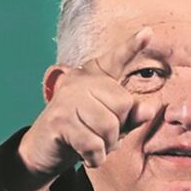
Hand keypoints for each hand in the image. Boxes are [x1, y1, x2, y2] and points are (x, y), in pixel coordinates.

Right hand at [10, 28, 154, 190]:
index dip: (132, 46)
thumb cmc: (79, 136)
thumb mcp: (109, 126)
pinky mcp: (59, 119)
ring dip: (106, 147)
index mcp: (94, 77)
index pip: (117, 59)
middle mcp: (80, 80)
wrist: (41, 152)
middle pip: (123, 105)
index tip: (148, 32)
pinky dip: (95, 158)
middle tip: (100, 137)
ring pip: (109, 126)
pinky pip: (93, 143)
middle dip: (118, 131)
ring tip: (93, 147)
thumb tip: (149, 109)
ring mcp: (68, 98)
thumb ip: (130, 117)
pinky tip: (86, 156)